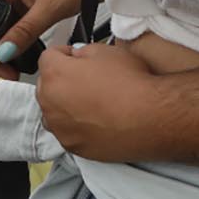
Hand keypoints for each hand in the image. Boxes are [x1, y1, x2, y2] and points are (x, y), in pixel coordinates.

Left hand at [35, 41, 163, 162]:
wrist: (150, 118)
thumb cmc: (132, 84)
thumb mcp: (108, 51)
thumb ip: (83, 51)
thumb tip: (78, 57)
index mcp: (55, 75)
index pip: (48, 57)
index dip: (65, 54)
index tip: (76, 57)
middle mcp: (50, 103)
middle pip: (47, 86)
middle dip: (63, 80)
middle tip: (89, 80)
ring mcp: (60, 128)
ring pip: (55, 111)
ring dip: (67, 105)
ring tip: (95, 103)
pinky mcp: (73, 147)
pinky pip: (68, 132)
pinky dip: (78, 126)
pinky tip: (100, 120)